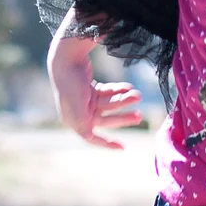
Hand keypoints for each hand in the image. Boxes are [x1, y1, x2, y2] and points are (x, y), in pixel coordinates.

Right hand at [48, 29, 144, 149]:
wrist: (66, 58)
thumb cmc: (70, 83)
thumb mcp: (77, 105)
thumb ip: (83, 123)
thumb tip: (89, 137)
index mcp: (74, 120)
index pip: (92, 137)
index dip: (106, 144)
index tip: (122, 148)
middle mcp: (79, 112)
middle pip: (106, 119)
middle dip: (122, 117)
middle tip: (139, 116)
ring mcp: (85, 100)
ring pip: (109, 104)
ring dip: (123, 100)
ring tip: (138, 95)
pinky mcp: (90, 89)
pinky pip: (108, 93)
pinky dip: (117, 90)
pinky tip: (128, 87)